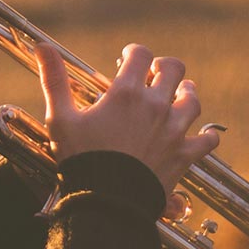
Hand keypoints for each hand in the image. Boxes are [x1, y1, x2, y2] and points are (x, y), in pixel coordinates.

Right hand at [35, 42, 222, 212]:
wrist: (106, 202)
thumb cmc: (81, 160)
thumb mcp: (61, 118)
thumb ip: (54, 80)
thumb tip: (41, 45)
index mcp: (126, 93)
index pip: (140, 55)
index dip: (134, 52)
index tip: (127, 59)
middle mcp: (155, 106)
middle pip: (173, 69)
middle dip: (163, 67)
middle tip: (154, 74)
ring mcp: (174, 130)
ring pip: (192, 99)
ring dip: (186, 92)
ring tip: (179, 94)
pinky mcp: (184, 155)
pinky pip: (207, 139)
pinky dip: (206, 135)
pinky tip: (201, 133)